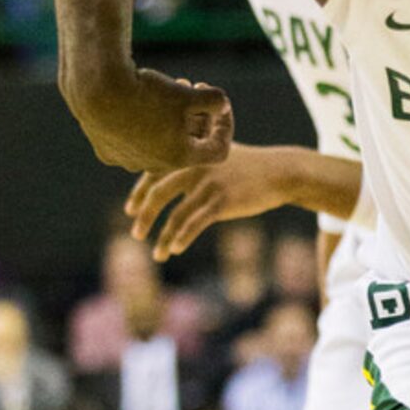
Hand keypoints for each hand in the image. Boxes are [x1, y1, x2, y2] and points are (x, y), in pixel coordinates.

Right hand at [66, 66, 232, 173]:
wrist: (95, 88)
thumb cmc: (146, 91)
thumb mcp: (188, 93)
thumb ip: (214, 100)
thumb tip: (222, 105)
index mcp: (181, 157)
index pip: (218, 151)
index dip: (225, 128)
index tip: (220, 107)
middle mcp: (156, 166)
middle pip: (187, 145)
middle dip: (195, 117)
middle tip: (189, 86)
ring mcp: (129, 162)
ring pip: (157, 143)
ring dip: (167, 120)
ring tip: (163, 89)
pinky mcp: (108, 153)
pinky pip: (130, 141)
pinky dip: (139, 124)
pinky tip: (134, 101)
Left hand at [127, 144, 283, 260]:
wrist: (278, 172)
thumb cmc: (247, 165)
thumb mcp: (216, 155)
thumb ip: (191, 162)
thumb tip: (169, 175)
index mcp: (188, 156)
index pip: (152, 174)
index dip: (139, 194)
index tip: (131, 210)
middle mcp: (193, 168)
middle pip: (158, 195)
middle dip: (144, 217)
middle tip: (137, 235)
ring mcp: (208, 185)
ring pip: (176, 216)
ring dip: (163, 238)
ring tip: (158, 255)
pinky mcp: (222, 202)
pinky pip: (195, 224)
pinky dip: (182, 238)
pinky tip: (176, 249)